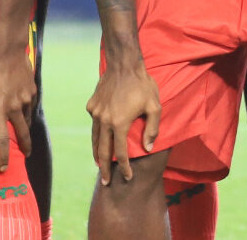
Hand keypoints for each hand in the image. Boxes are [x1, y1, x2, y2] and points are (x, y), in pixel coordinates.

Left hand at [0, 40, 37, 171]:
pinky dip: (27, 111)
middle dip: (24, 146)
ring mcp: (26, 98)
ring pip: (27, 118)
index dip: (3, 155)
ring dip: (25, 128)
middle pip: (22, 133)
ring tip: (23, 134)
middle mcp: (15, 107)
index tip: (4, 168)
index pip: (2, 139)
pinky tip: (24, 111)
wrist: (7, 49)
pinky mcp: (32, 89)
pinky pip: (31, 105)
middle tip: (25, 155)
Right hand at [84, 57, 161, 182]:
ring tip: (99, 165)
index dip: (124, 167)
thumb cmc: (142, 84)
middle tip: (105, 182)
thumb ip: (152, 129)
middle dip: (104, 169)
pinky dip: (97, 134)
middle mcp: (104, 121)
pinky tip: (101, 139)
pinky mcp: (91, 106)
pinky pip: (94, 124)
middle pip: (102, 151)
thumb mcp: (154, 106)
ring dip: (97, 154)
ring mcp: (95, 113)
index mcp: (120, 123)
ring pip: (95, 139)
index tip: (127, 177)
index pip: (120, 153)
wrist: (123, 64)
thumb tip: (148, 148)